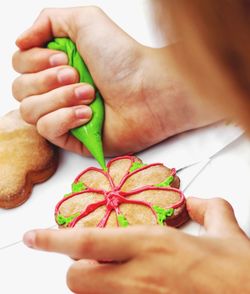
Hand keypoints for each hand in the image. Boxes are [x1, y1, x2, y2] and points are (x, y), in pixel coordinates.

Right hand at [12, 7, 219, 155]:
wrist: (149, 92)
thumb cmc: (124, 59)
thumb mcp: (85, 21)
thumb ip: (47, 21)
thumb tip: (20, 41)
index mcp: (57, 65)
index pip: (20, 66)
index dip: (34, 62)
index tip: (63, 58)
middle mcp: (58, 90)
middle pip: (20, 90)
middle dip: (47, 80)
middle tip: (76, 74)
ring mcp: (64, 115)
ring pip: (29, 111)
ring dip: (58, 98)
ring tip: (89, 94)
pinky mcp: (73, 138)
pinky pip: (46, 131)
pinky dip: (63, 119)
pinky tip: (87, 114)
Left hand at [23, 197, 249, 293]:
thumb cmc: (239, 274)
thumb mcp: (227, 230)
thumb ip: (208, 208)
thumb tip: (197, 202)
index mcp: (154, 244)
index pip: (89, 242)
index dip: (54, 239)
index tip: (34, 236)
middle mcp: (141, 275)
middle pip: (77, 277)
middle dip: (76, 267)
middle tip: (91, 258)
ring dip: (94, 282)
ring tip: (114, 272)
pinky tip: (134, 284)